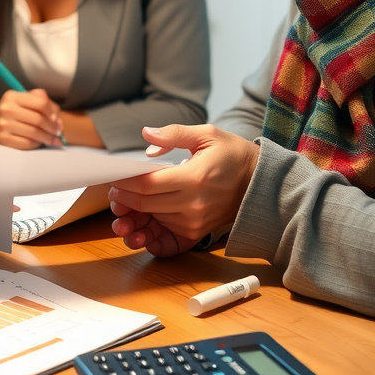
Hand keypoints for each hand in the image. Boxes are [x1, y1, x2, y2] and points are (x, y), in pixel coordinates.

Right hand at [0, 89, 62, 149]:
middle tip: (59, 132)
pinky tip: (39, 143)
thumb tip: (57, 115)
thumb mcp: (18, 101)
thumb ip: (37, 100)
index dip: (53, 112)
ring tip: (54, 140)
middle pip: (39, 119)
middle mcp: (7, 108)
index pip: (41, 102)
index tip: (57, 120)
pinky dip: (37, 144)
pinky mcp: (3, 140)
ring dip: (48, 138)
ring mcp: (3, 125)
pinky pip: (28, 143)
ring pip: (35, 133)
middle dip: (53, 127)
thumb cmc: (8, 114)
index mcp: (12, 96)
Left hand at [108, 124, 259, 256]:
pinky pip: (167, 240)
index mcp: (194, 178)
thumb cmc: (233, 155)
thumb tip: (146, 135)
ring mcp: (196, 222)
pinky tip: (139, 230)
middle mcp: (194, 204)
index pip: (148, 184)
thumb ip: (174, 134)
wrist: (260, 183)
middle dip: (123, 199)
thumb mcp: (207, 134)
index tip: (114, 177)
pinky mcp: (198, 233)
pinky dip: (150, 236)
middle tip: (113, 191)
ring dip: (134, 216)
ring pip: (154, 220)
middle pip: (145, 205)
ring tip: (121, 207)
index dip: (125, 183)